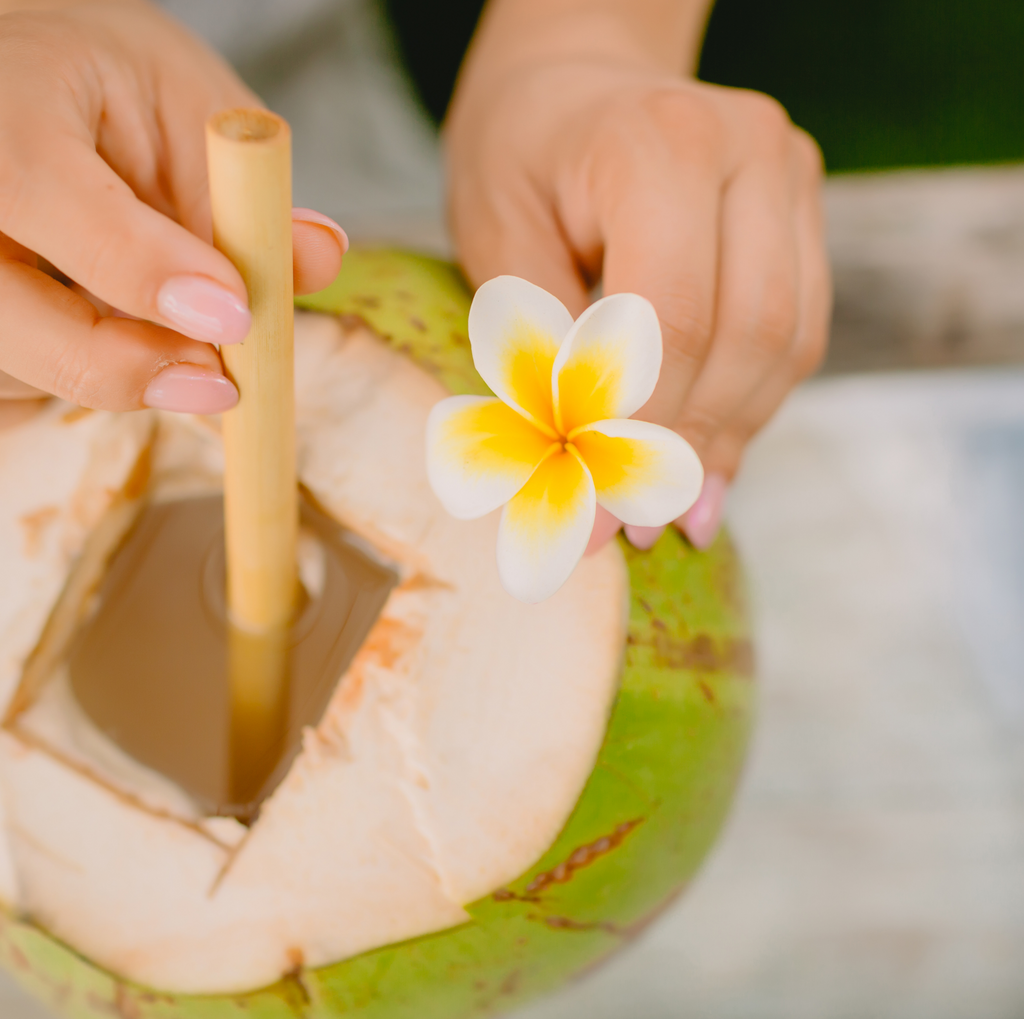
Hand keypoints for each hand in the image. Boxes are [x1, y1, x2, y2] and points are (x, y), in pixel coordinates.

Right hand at [0, 0, 346, 418]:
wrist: (25, 86)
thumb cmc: (100, 86)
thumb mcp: (184, 105)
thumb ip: (241, 189)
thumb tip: (317, 257)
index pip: (34, 184)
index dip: (140, 266)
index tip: (235, 315)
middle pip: (5, 312)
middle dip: (122, 364)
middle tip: (217, 381)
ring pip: (15, 365)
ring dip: (113, 370)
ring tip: (172, 330)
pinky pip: (15, 390)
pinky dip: (82, 379)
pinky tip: (111, 330)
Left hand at [446, 3, 830, 549]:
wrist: (572, 80)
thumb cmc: (518, 157)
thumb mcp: (496, 241)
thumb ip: (548, 351)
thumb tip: (594, 478)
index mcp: (661, 143)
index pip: (670, 321)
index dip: (633, 431)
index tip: (591, 513)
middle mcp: (751, 149)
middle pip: (745, 337)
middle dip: (684, 449)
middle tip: (634, 526)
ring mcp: (790, 175)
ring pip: (785, 344)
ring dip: (726, 440)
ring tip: (675, 513)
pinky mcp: (803, 212)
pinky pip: (794, 331)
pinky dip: (747, 405)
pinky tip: (705, 459)